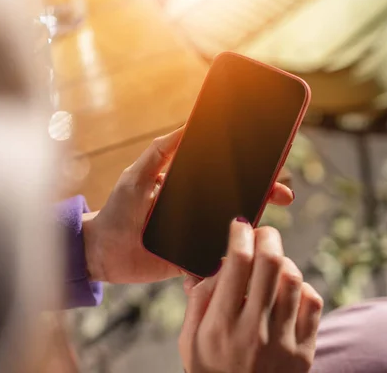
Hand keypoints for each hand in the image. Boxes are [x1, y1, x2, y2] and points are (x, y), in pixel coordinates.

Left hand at [82, 127, 294, 282]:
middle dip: (266, 196)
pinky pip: (221, 258)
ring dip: (256, 226)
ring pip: (236, 229)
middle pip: (241, 200)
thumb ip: (161, 151)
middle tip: (285, 195)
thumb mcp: (139, 174)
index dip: (252, 171)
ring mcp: (200, 234)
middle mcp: (200, 209)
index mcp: (192, 187)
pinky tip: (252, 253)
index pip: (229, 176)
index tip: (274, 165)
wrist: (101, 250)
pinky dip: (237, 256)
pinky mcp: (195, 260)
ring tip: (269, 223)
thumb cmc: (118, 208)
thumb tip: (189, 125)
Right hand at [178, 220, 322, 372]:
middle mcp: (253, 330)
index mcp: (220, 325)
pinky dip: (303, 288)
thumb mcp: (190, 341)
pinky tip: (289, 292)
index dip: (241, 233)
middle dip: (268, 236)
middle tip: (263, 232)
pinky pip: (313, 303)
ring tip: (273, 265)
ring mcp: (283, 342)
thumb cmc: (210, 372)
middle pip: (271, 262)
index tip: (240, 224)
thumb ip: (198, 300)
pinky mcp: (305, 351)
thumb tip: (212, 262)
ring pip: (294, 279)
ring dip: (283, 262)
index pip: (237, 262)